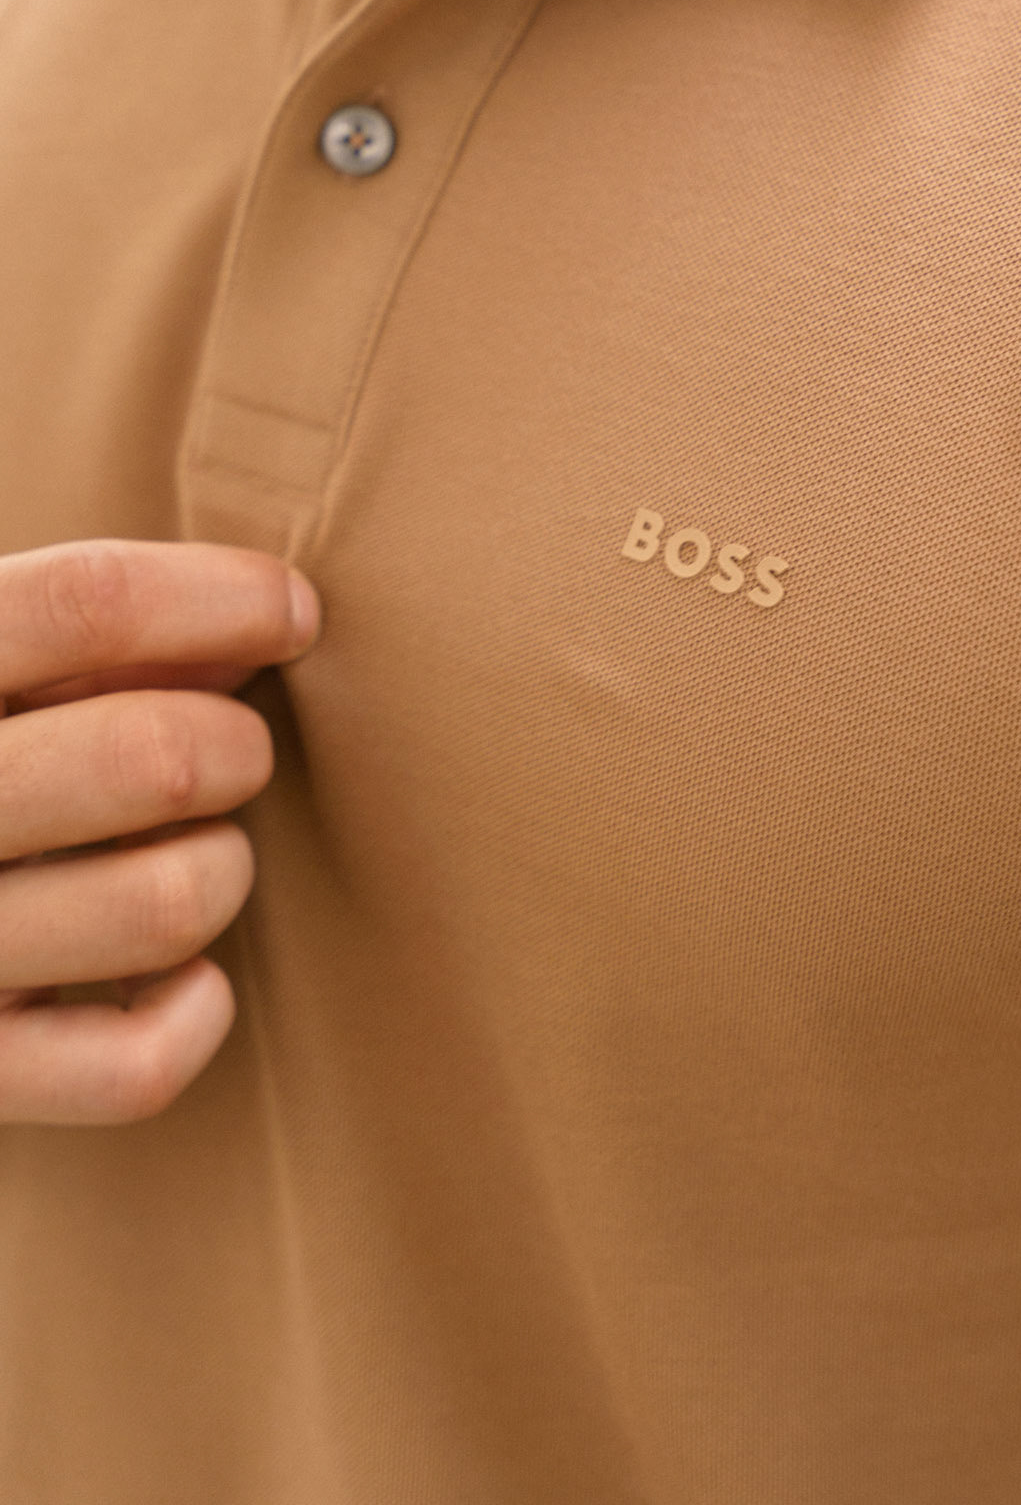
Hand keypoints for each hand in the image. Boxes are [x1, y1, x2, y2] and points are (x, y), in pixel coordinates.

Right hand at [0, 539, 320, 1125]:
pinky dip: (193, 1016)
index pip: (84, 603)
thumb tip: (270, 620)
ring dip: (222, 870)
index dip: (223, 596)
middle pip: (154, 756)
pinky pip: (136, 1066)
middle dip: (236, 745)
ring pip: (168, 903)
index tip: (294, 610)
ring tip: (190, 855)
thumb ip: (92, 633)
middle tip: (232, 754)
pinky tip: (179, 977)